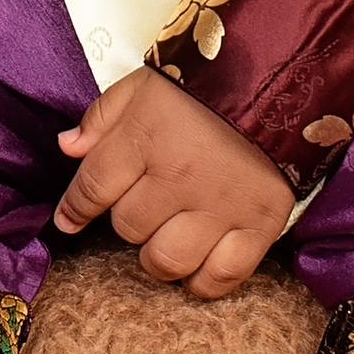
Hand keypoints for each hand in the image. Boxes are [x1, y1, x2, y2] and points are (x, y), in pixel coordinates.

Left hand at [53, 66, 290, 299]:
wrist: (286, 74)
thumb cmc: (208, 82)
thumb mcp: (146, 83)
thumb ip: (103, 116)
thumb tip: (68, 147)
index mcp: (145, 137)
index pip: (92, 189)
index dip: (75, 209)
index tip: (69, 220)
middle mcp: (179, 177)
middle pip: (127, 228)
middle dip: (129, 218)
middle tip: (148, 201)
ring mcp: (221, 206)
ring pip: (167, 260)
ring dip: (160, 253)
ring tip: (170, 234)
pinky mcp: (260, 224)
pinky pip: (221, 276)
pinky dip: (205, 279)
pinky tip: (201, 259)